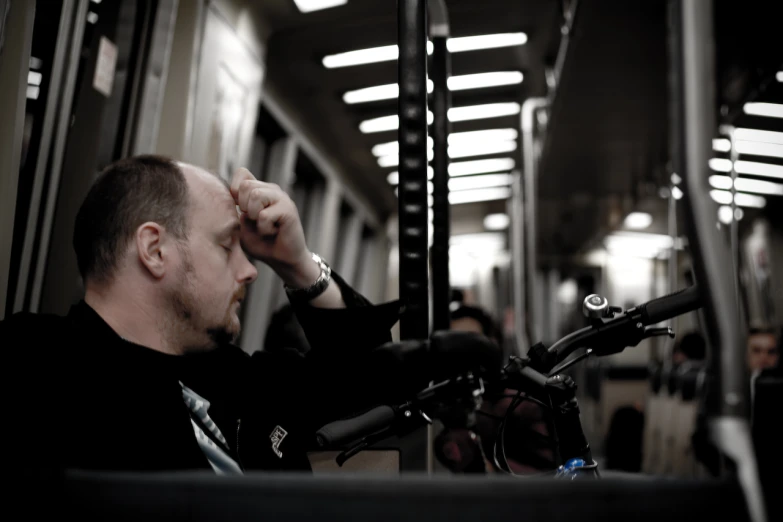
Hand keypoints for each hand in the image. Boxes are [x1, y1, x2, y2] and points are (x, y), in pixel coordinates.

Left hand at [230, 168, 316, 285]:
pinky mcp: (289, 210)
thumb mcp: (241, 225)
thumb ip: (235, 209)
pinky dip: (263, 229)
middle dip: (244, 206)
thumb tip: (230, 196)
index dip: (234, 190)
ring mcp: (282, 199)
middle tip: (254, 220)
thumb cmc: (261, 243)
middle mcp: (272, 191)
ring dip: (254, 216)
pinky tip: (272, 232)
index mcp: (260, 190)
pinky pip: (264, 215)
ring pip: (256, 195)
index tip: (240, 210)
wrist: (282, 260)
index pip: (242, 173)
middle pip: (246, 185)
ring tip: (262, 225)